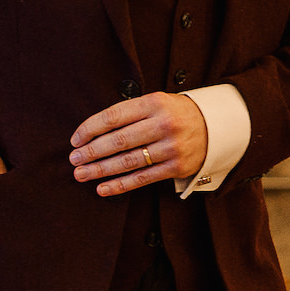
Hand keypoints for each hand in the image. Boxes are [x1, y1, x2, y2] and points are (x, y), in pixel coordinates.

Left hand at [70, 92, 207, 196]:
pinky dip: (120, 185)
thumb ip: (129, 113)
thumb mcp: (156, 102)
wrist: (215, 126)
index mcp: (154, 103)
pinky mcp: (176, 167)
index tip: (75, 140)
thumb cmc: (176, 113)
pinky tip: (102, 188)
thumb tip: (92, 133)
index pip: (114, 116)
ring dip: (100, 170)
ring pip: (127, 161)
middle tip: (74, 160)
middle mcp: (163, 124)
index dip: (90, 129)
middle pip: (118, 140)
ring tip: (81, 174)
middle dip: (91, 152)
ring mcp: (171, 147)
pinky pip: (142, 178)